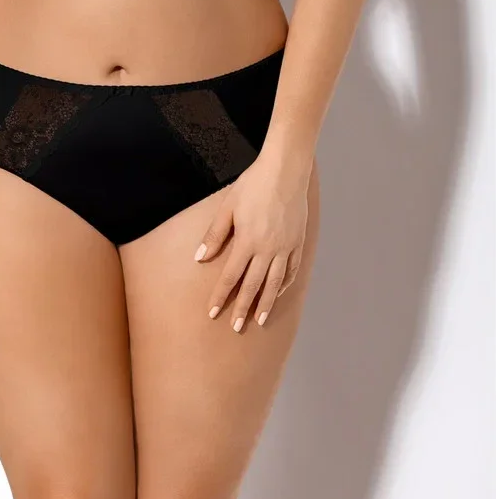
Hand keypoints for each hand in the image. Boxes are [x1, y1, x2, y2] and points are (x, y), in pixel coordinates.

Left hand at [194, 151, 310, 330]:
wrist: (285, 170)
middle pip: (253, 285)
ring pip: (275, 283)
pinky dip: (284, 284)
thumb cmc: (253, 185)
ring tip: (260, 320)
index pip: (230, 277)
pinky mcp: (298, 242)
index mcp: (247, 241)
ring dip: (266, 303)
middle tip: (236, 328)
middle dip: (242, 308)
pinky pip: (292, 269)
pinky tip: (278, 292)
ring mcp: (285, 247)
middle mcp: (267, 249)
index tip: (213, 314)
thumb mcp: (228, 207)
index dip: (221, 297)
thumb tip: (200, 258)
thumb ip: (214, 235)